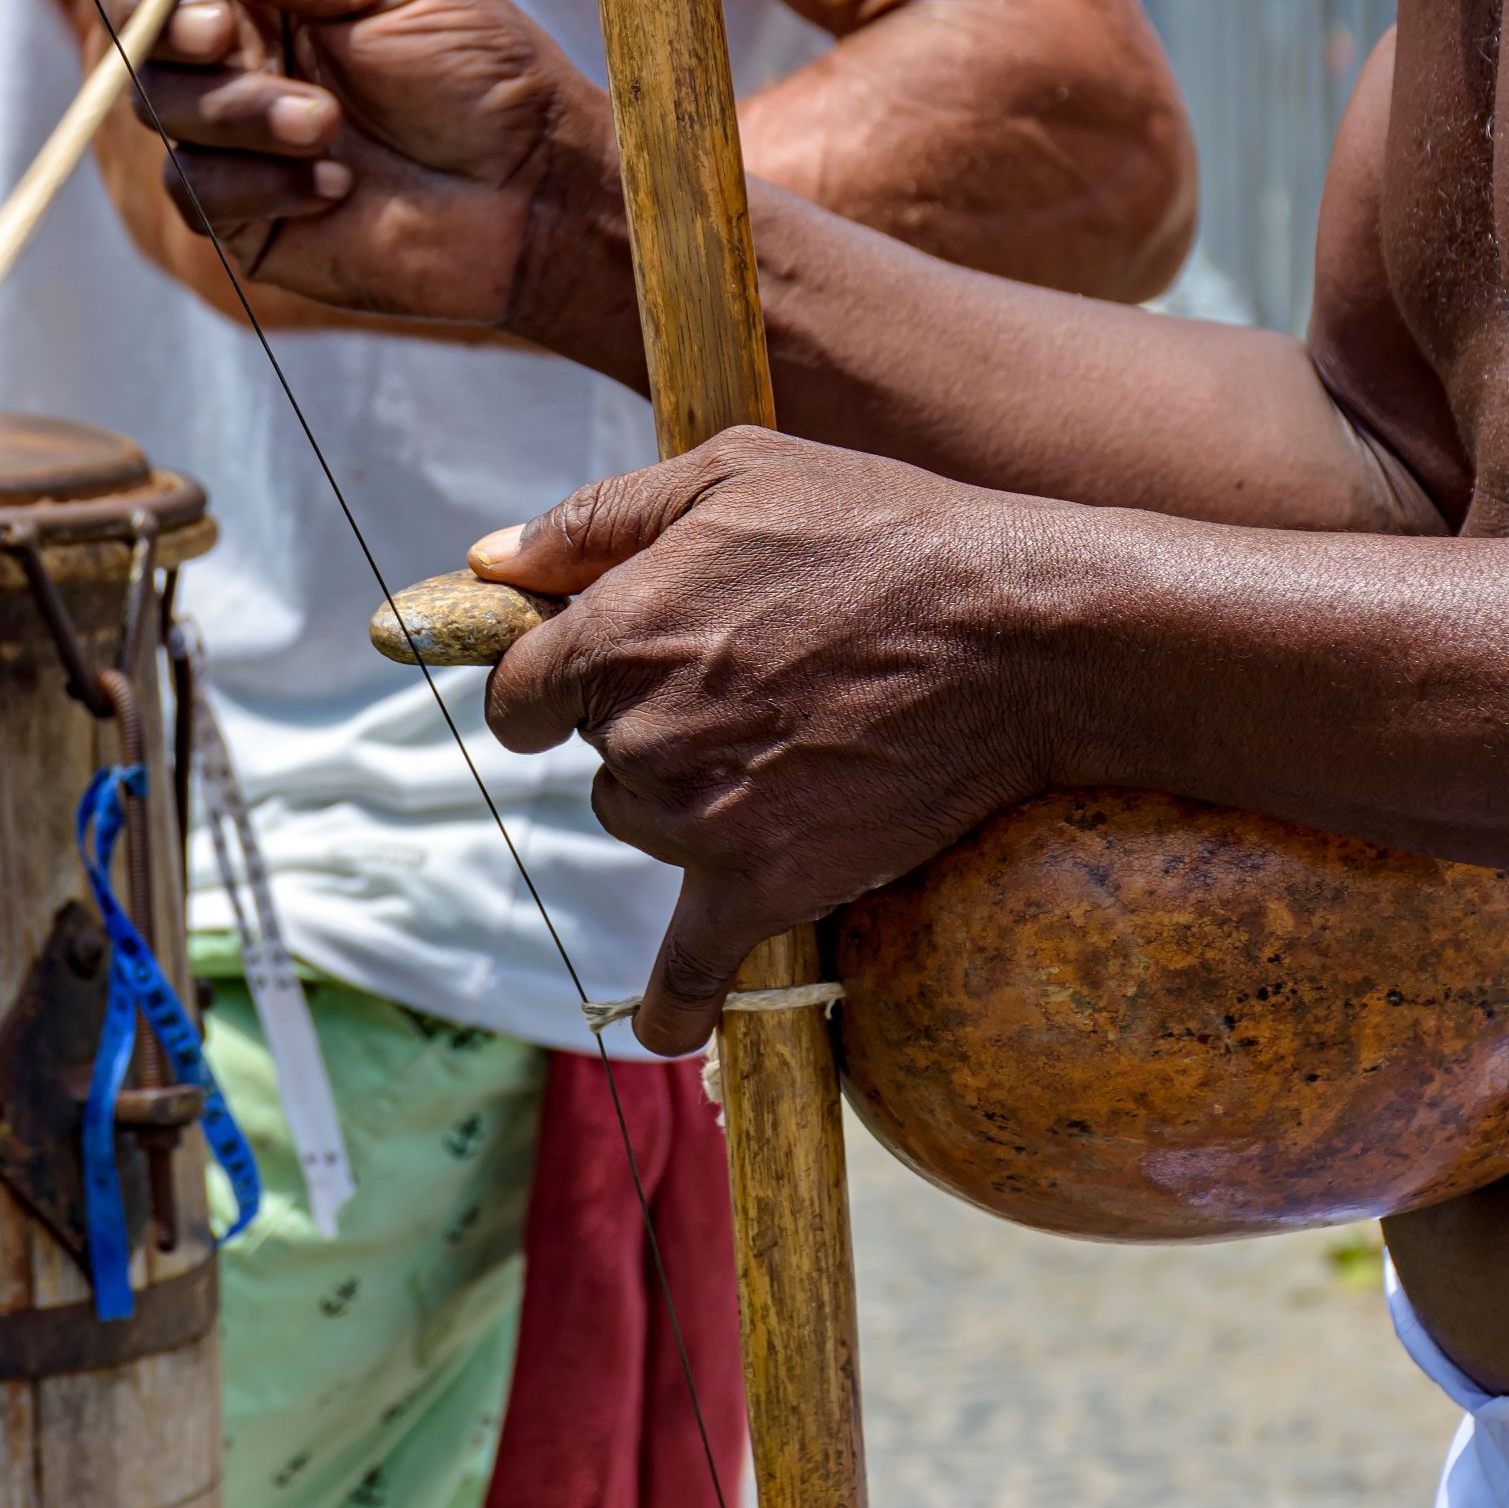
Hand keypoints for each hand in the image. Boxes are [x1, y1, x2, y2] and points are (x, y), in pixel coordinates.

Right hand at [103, 0, 618, 336]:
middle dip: (170, 24)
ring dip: (238, 112)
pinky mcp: (240, 215)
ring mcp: (233, 134)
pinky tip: (331, 188)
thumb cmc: (481, 74)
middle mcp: (241, 51)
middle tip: (229, 35)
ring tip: (325, 126)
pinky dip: (256, 182)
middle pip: (137, 22)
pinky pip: (192, 190)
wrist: (528, 194)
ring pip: (157, 106)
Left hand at [474, 428, 1059, 1054]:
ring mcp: (698, 820)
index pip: (519, 692)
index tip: (600, 669)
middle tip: (758, 673)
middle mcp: (639, 736)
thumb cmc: (879, 531)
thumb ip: (592, 521)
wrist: (1021, 633)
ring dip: (686, 795)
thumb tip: (487, 559)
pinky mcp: (767, 886)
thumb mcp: (727, 475)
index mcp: (614, 635)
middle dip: (648, 718)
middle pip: (592, 753)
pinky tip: (665, 1033)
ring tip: (793, 734)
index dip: (556, 678)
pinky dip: (679, 1003)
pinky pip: (693, 967)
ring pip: (640, 820)